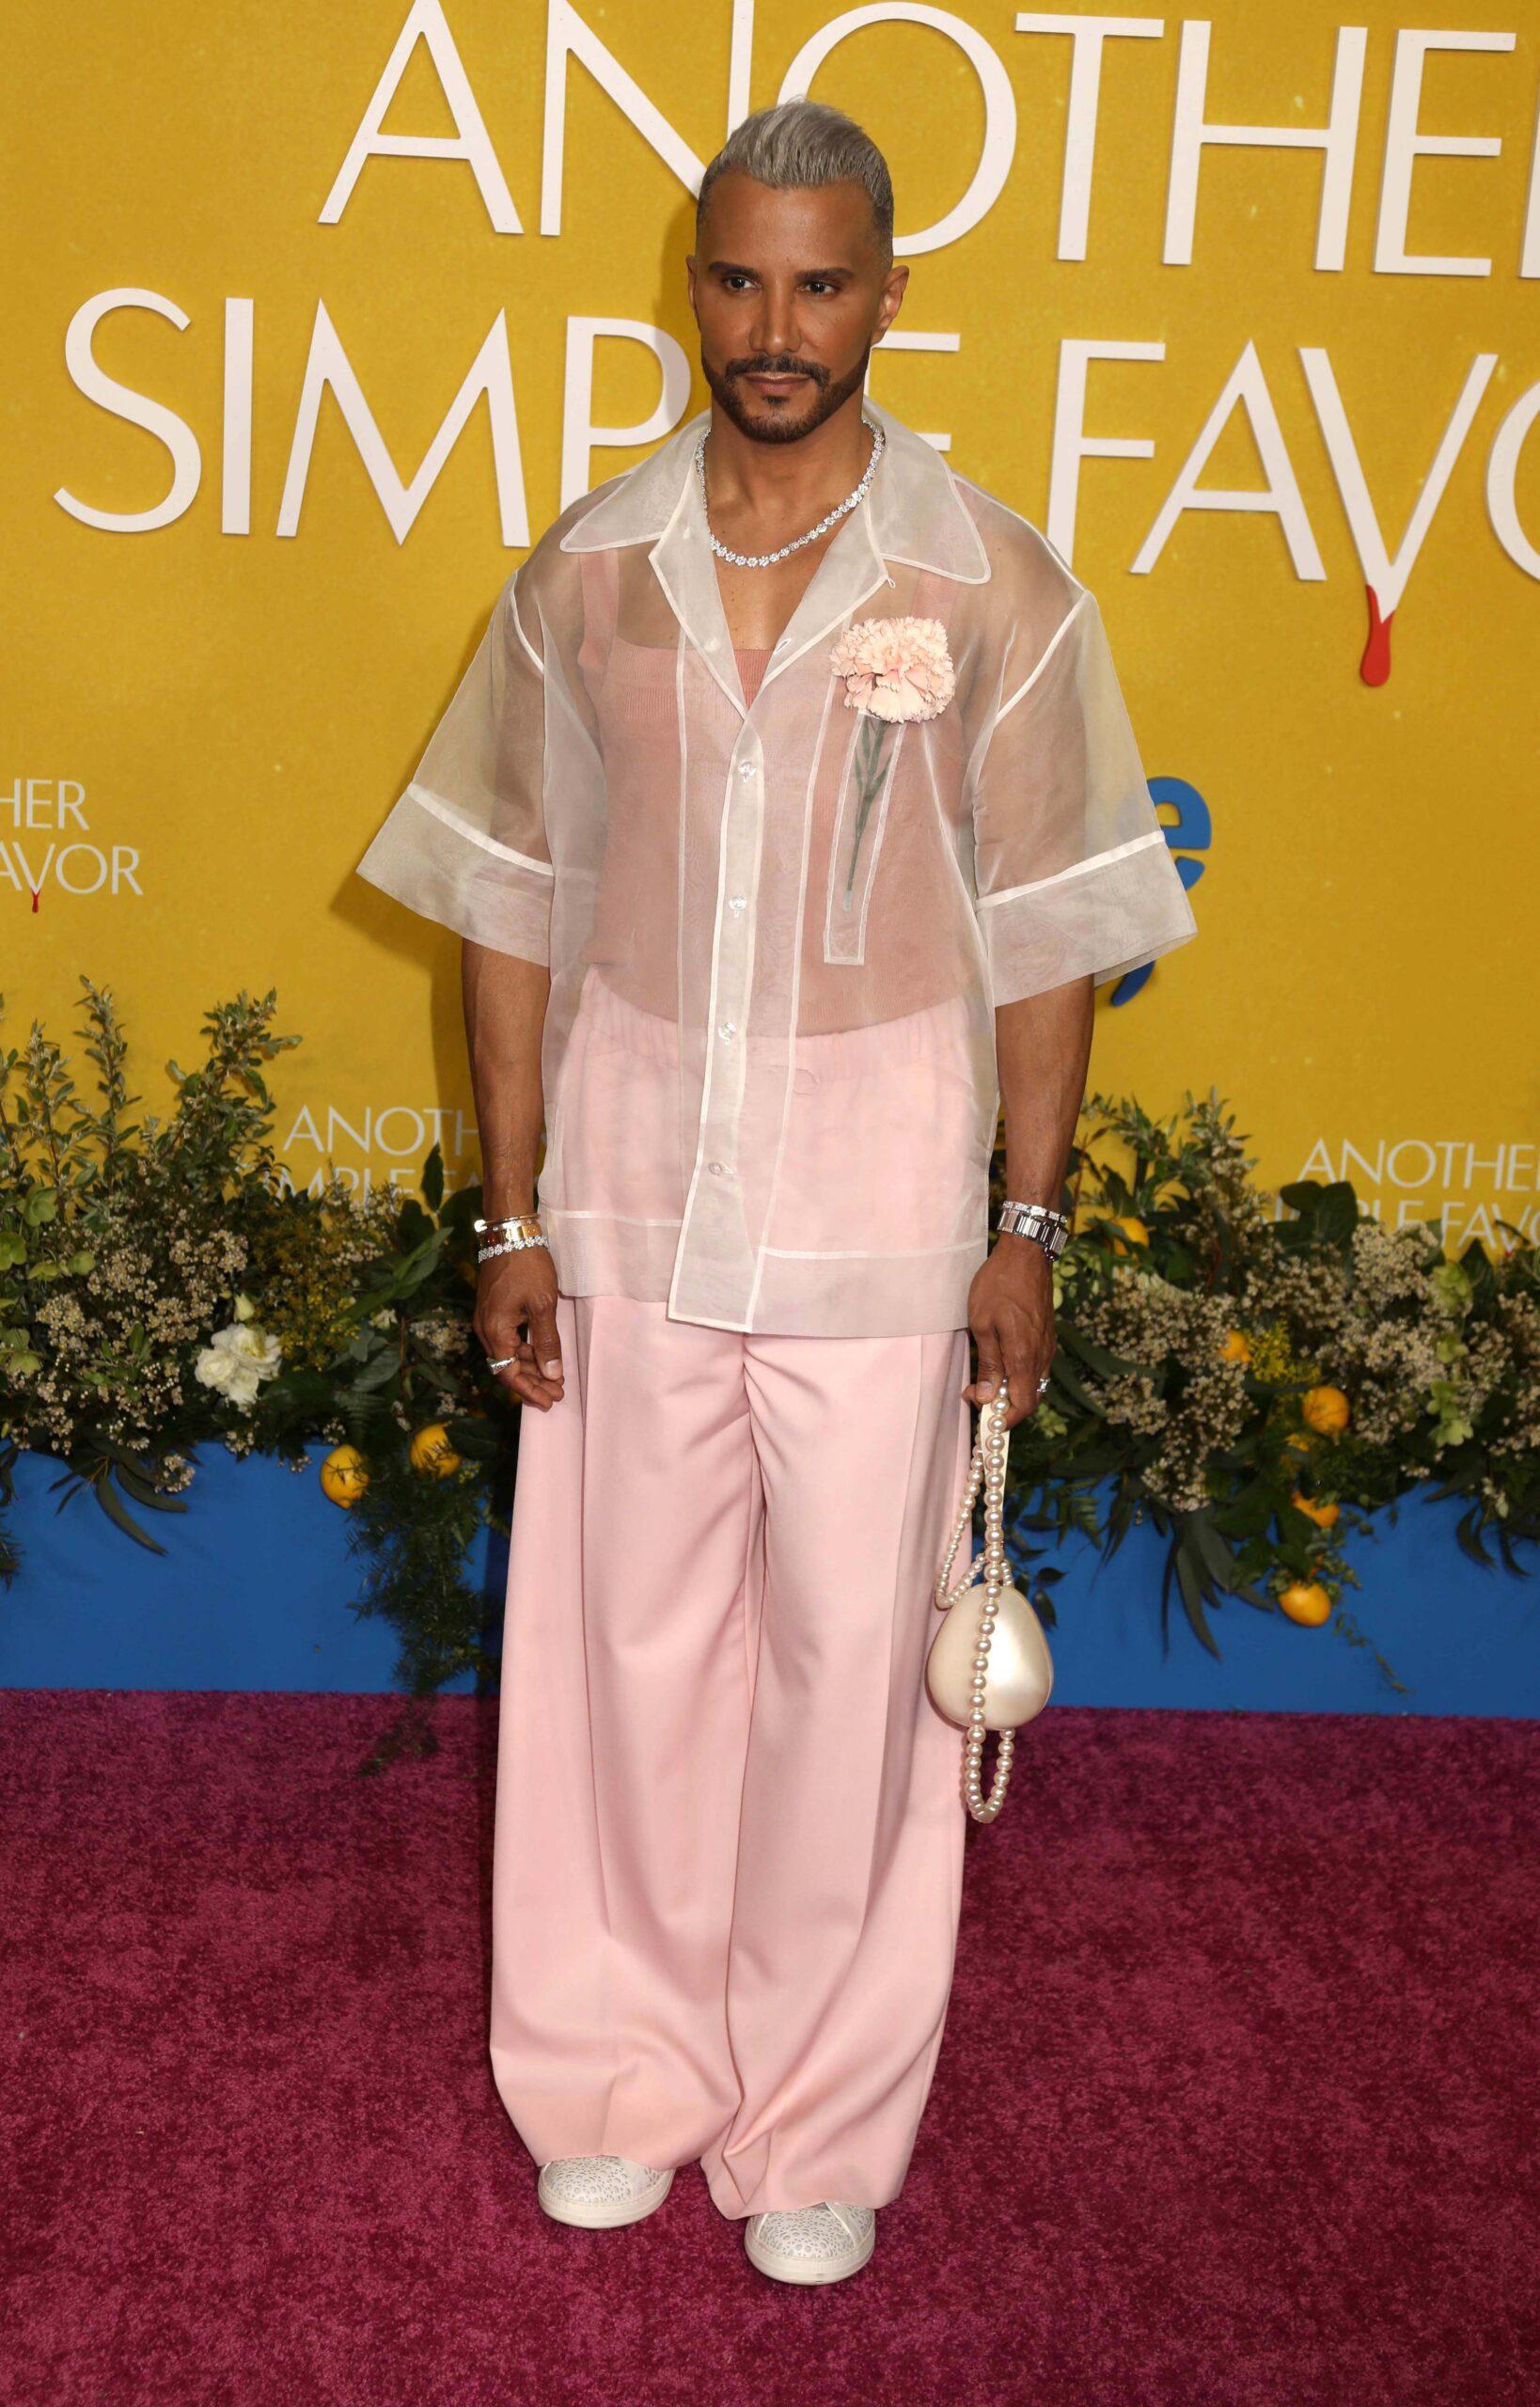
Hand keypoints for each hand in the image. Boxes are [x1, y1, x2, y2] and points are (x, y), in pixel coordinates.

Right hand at [473, 1245, 564, 1410]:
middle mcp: (485, 1329)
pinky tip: (542, 1354)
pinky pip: (507, 1340)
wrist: (510, 1231)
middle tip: (557, 1394)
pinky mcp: (493, 1309)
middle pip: (506, 1368)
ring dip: (530, 1367)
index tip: (550, 1401)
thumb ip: (546, 1341)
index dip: (529, 1391)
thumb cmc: (527, 1265)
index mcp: (495, 1331)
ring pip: (507, 1354)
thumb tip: (551, 1374)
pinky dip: (524, 1350)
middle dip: (532, 1383)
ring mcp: (487, 1319)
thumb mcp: (543, 1305)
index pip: (509, 1374)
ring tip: (554, 1378)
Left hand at [963, 1235, 1054, 1431]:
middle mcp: (1040, 1356)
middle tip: (976, 1396)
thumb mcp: (981, 1323)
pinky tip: (1000, 1365)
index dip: (1002, 1419)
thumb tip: (986, 1397)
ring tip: (985, 1381)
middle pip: (1029, 1399)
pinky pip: (1037, 1368)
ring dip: (1011, 1392)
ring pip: (1034, 1384)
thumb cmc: (998, 1285)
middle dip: (1004, 1408)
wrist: (1026, 1255)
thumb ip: (987, 1363)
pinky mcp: (1047, 1338)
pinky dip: (1020, 1376)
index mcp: (1023, 1356)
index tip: (980, 1412)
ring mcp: (1047, 1347)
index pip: (1021, 1406)